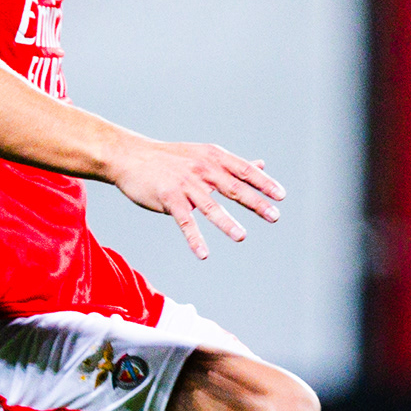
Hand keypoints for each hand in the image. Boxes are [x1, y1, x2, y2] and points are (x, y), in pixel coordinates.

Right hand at [105, 138, 284, 259]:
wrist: (130, 156)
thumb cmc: (170, 158)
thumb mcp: (203, 156)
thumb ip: (233, 165)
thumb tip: (262, 165)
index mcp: (213, 158)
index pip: (244, 170)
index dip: (263, 183)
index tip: (281, 196)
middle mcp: (202, 169)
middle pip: (233, 187)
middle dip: (255, 203)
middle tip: (275, 216)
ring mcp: (185, 184)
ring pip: (210, 206)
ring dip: (226, 222)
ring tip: (242, 236)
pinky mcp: (168, 198)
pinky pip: (184, 221)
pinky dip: (194, 238)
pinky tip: (203, 254)